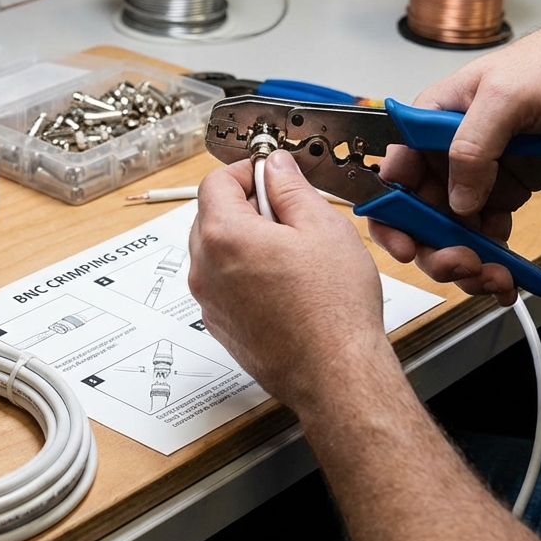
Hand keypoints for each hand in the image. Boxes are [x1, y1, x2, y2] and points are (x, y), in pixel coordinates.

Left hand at [189, 151, 391, 409]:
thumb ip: (291, 187)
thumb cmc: (333, 310)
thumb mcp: (322, 227)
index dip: (245, 171)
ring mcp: (209, 302)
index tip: (270, 174)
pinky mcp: (221, 325)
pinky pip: (224, 284)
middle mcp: (205, 269)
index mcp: (223, 236)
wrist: (334, 374)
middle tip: (288, 212)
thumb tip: (276, 167)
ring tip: (292, 253)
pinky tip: (284, 284)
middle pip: (210, 216)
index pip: (215, 182)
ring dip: (245, 241)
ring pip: (216, 252)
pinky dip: (245, 274)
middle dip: (245, 205)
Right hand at [369, 21, 540, 304]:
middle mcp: (440, 158)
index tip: (406, 245)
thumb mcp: (504, 97)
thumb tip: (457, 200)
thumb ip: (472, 147)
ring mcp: (471, 180)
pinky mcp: (500, 195)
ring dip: (467, 263)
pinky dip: (494, 260)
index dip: (391, 215)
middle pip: (417, 217)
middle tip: (462, 265)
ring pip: (450, 235)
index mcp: (425, 127)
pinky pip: (486, 236)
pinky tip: (509, 276)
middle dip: (434, 249)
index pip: (392, 176)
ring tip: (494, 279)